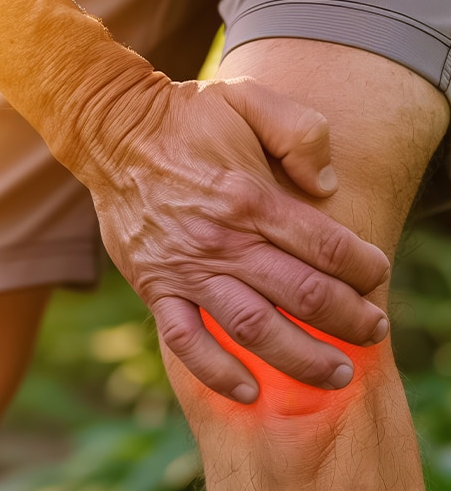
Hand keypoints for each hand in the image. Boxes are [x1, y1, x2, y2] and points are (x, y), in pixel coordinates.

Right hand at [52, 57, 389, 402]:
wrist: (113, 134)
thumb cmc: (187, 118)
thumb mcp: (250, 98)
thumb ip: (302, 134)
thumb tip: (329, 188)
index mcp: (251, 196)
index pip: (326, 245)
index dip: (364, 267)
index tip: (378, 277)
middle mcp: (222, 241)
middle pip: (300, 294)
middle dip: (349, 320)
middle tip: (375, 333)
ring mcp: (186, 271)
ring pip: (252, 328)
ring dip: (300, 357)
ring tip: (336, 374)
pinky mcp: (155, 288)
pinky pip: (185, 342)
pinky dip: (217, 372)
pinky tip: (249, 392)